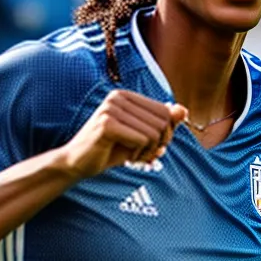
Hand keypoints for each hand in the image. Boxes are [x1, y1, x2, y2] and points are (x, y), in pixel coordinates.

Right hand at [60, 90, 186, 179]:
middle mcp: (118, 97)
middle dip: (159, 143)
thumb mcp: (141, 136)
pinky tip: (126, 157)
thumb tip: (184, 110)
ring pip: (154, 132)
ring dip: (148, 151)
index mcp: (126, 96)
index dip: (166, 133)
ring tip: (133, 156)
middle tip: (143, 154)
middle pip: (163, 121)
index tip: (152, 146)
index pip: (165, 111)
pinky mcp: (106, 124)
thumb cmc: (110, 150)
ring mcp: (111, 109)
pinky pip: (142, 140)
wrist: (76, 164)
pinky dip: (139, 154)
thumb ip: (162, 123)